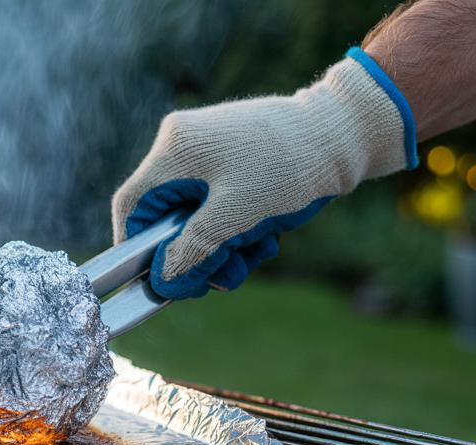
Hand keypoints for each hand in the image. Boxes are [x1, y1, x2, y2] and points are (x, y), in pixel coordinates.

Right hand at [112, 48, 417, 298]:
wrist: (345, 131)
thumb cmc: (290, 168)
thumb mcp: (236, 218)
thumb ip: (193, 251)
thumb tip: (163, 283)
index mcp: (174, 151)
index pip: (130, 206)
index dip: (136, 248)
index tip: (158, 280)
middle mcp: (183, 144)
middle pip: (166, 216)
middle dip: (196, 252)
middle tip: (224, 277)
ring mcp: (208, 147)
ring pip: (195, 214)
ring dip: (222, 244)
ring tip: (258, 252)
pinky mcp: (232, 154)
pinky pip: (218, 201)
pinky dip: (236, 226)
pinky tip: (266, 237)